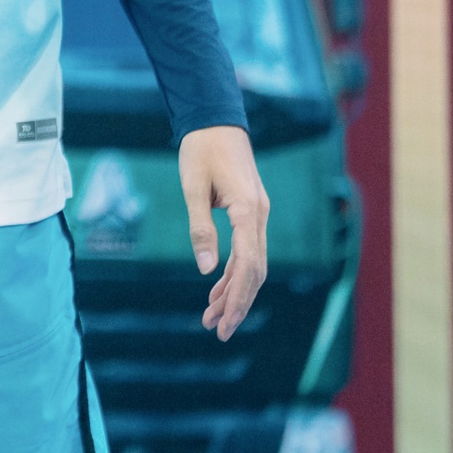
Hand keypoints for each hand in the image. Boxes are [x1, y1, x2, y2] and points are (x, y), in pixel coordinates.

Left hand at [179, 126, 268, 342]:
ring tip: (213, 318)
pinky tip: (216, 291)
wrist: (215, 120)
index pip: (248, 263)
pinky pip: (246, 250)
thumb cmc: (201, 149)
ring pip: (252, 264)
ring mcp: (257, 214)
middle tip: (219, 332)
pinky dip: (233, 273)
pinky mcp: (249, 213)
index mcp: (247, 209)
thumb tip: (205, 270)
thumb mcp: (193, 187)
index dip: (237, 296)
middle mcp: (258, 215)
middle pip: (255, 270)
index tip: (224, 321)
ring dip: (234, 291)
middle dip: (237, 303)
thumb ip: (200, 228)